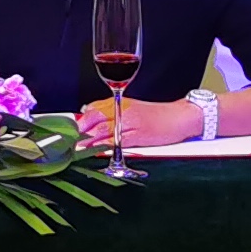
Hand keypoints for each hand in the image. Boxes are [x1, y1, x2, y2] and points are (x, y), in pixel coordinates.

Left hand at [70, 94, 197, 149]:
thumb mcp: (132, 109)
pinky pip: (118, 140)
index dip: (80, 121)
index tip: (70, 130)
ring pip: (103, 130)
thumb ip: (113, 113)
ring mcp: (130, 121)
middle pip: (95, 119)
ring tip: (78, 148)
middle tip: (69, 142)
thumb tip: (91, 119)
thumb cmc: (158, 115)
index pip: (94, 109)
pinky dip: (105, 145)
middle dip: (81, 131)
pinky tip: (97, 150)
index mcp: (120, 102)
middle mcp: (123, 109)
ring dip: (88, 140)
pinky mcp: (139, 134)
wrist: (181, 117)